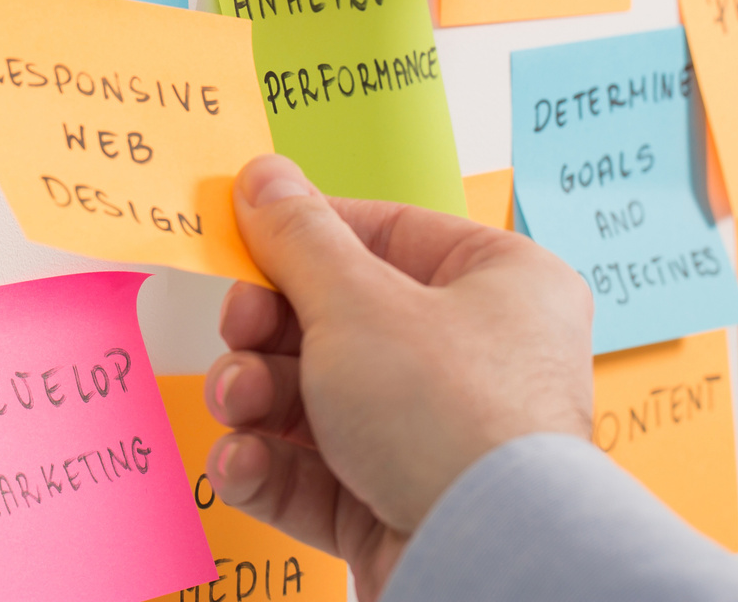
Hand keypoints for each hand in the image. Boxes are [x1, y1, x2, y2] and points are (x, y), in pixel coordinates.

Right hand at [204, 157, 591, 600]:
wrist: (484, 561)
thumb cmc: (452, 414)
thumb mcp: (355, 301)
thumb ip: (298, 240)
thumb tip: (264, 177)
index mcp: (501, 284)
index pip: (390, 235)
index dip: (309, 235)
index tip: (245, 235)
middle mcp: (479, 360)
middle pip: (343, 321)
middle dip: (269, 332)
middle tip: (237, 330)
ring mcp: (438, 441)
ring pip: (320, 401)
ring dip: (259, 398)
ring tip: (236, 402)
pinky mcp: (399, 509)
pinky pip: (319, 474)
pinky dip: (270, 467)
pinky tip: (242, 463)